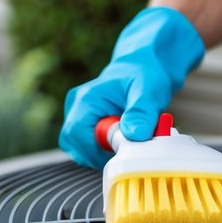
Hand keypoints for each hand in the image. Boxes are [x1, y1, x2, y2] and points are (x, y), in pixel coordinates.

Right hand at [59, 6, 204, 167]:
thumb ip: (141, 113)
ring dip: (100, 153)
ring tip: (123, 140)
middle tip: (124, 149)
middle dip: (97, 155)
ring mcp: (76, 114)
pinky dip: (101, 150)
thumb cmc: (145, 76)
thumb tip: (134, 135)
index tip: (121, 152)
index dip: (97, 151)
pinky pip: (84, 146)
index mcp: (87, 98)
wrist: (144, 68)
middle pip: (72, 144)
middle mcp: (76, 105)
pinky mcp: (82, 122)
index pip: (77, 135)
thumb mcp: (149, 92)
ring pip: (76, 148)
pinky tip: (119, 139)